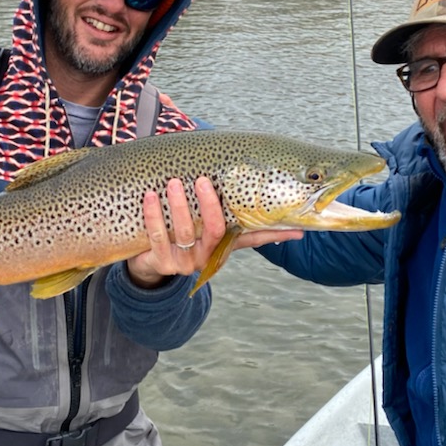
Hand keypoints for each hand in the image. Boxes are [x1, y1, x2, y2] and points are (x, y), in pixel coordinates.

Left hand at [126, 177, 301, 288]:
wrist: (149, 265)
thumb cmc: (183, 236)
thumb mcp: (207, 229)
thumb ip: (230, 216)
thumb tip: (256, 194)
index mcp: (223, 246)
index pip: (253, 238)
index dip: (274, 233)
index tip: (295, 225)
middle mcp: (208, 255)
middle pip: (215, 229)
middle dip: (210, 204)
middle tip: (202, 180)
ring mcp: (185, 261)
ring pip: (185, 231)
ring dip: (179, 205)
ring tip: (173, 183)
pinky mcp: (162, 263)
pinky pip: (158, 236)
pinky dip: (153, 215)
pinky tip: (149, 196)